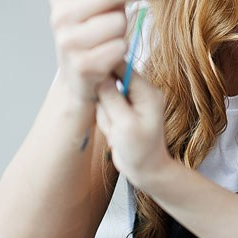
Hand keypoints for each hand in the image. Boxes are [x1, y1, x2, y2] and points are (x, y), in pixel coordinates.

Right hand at [49, 0, 160, 106]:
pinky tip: (113, 54)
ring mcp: (69, 41)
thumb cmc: (94, 34)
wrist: (78, 77)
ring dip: (126, 27)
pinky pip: (121, 47)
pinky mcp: (83, 65)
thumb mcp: (98, 4)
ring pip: (118, 21)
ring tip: (115, 36)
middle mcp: (60, 16)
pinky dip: (124, 48)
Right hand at [95, 70, 171, 189]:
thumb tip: (100, 75)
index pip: (122, 66)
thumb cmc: (140, 151)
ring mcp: (131, 102)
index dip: (104, 69)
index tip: (90, 77)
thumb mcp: (124, 124)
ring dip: (105, 115)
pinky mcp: (123, 111)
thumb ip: (111, 98)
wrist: (146, 170)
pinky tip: (114, 134)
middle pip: (109, 82)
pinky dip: (105, 121)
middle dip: (105, 102)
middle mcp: (141, 92)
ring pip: (104, 97)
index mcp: (147, 91)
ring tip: (115, 132)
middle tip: (112, 121)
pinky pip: (105, 109)